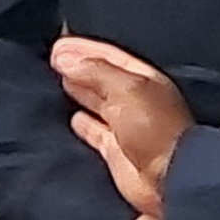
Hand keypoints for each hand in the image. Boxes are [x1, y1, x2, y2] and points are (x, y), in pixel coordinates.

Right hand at [53, 36, 198, 213]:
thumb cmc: (155, 129)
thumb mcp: (127, 90)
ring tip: (55, 79)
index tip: (58, 43)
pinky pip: (94, 131)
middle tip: (52, 57)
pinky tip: (71, 117)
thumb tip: (65, 58)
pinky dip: (82, 123)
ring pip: (96, 102)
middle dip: (78, 67)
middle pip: (102, 78)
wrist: (167, 177)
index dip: (85, 49)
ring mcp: (126, 126)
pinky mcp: (115, 150)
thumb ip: (96, 72)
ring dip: (77, 91)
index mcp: (145, 80)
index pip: (110, 58)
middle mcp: (136, 100)